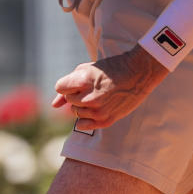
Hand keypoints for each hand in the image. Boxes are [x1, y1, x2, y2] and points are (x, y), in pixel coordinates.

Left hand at [52, 44, 167, 132]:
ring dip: (82, 105)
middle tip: (93, 87)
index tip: (80, 81)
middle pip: (69, 100)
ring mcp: (98, 110)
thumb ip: (67, 85)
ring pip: (76, 112)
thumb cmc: (110, 68)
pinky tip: (95, 108)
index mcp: (84, 80)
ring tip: (98, 96)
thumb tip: (53, 106)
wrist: (139, 73)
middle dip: (76, 94)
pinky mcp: (106, 120)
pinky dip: (85, 119)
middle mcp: (89, 97)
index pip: (60, 87)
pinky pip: (83, 125)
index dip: (68, 84)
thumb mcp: (86, 69)